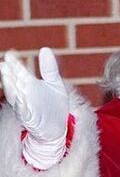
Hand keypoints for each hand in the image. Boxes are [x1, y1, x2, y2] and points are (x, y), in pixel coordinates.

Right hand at [0, 48, 68, 168]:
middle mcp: (24, 93)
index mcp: (29, 84)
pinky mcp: (29, 118)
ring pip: (14, 95)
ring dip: (10, 87)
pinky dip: (20, 104)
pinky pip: (22, 111)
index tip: (9, 55)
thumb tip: (44, 49)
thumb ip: (49, 68)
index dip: (14, 64)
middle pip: (14, 81)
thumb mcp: (55, 84)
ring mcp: (25, 105)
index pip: (20, 71)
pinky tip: (19, 98)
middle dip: (9, 74)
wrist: (57, 127)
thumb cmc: (55, 106)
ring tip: (6, 77)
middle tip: (4, 65)